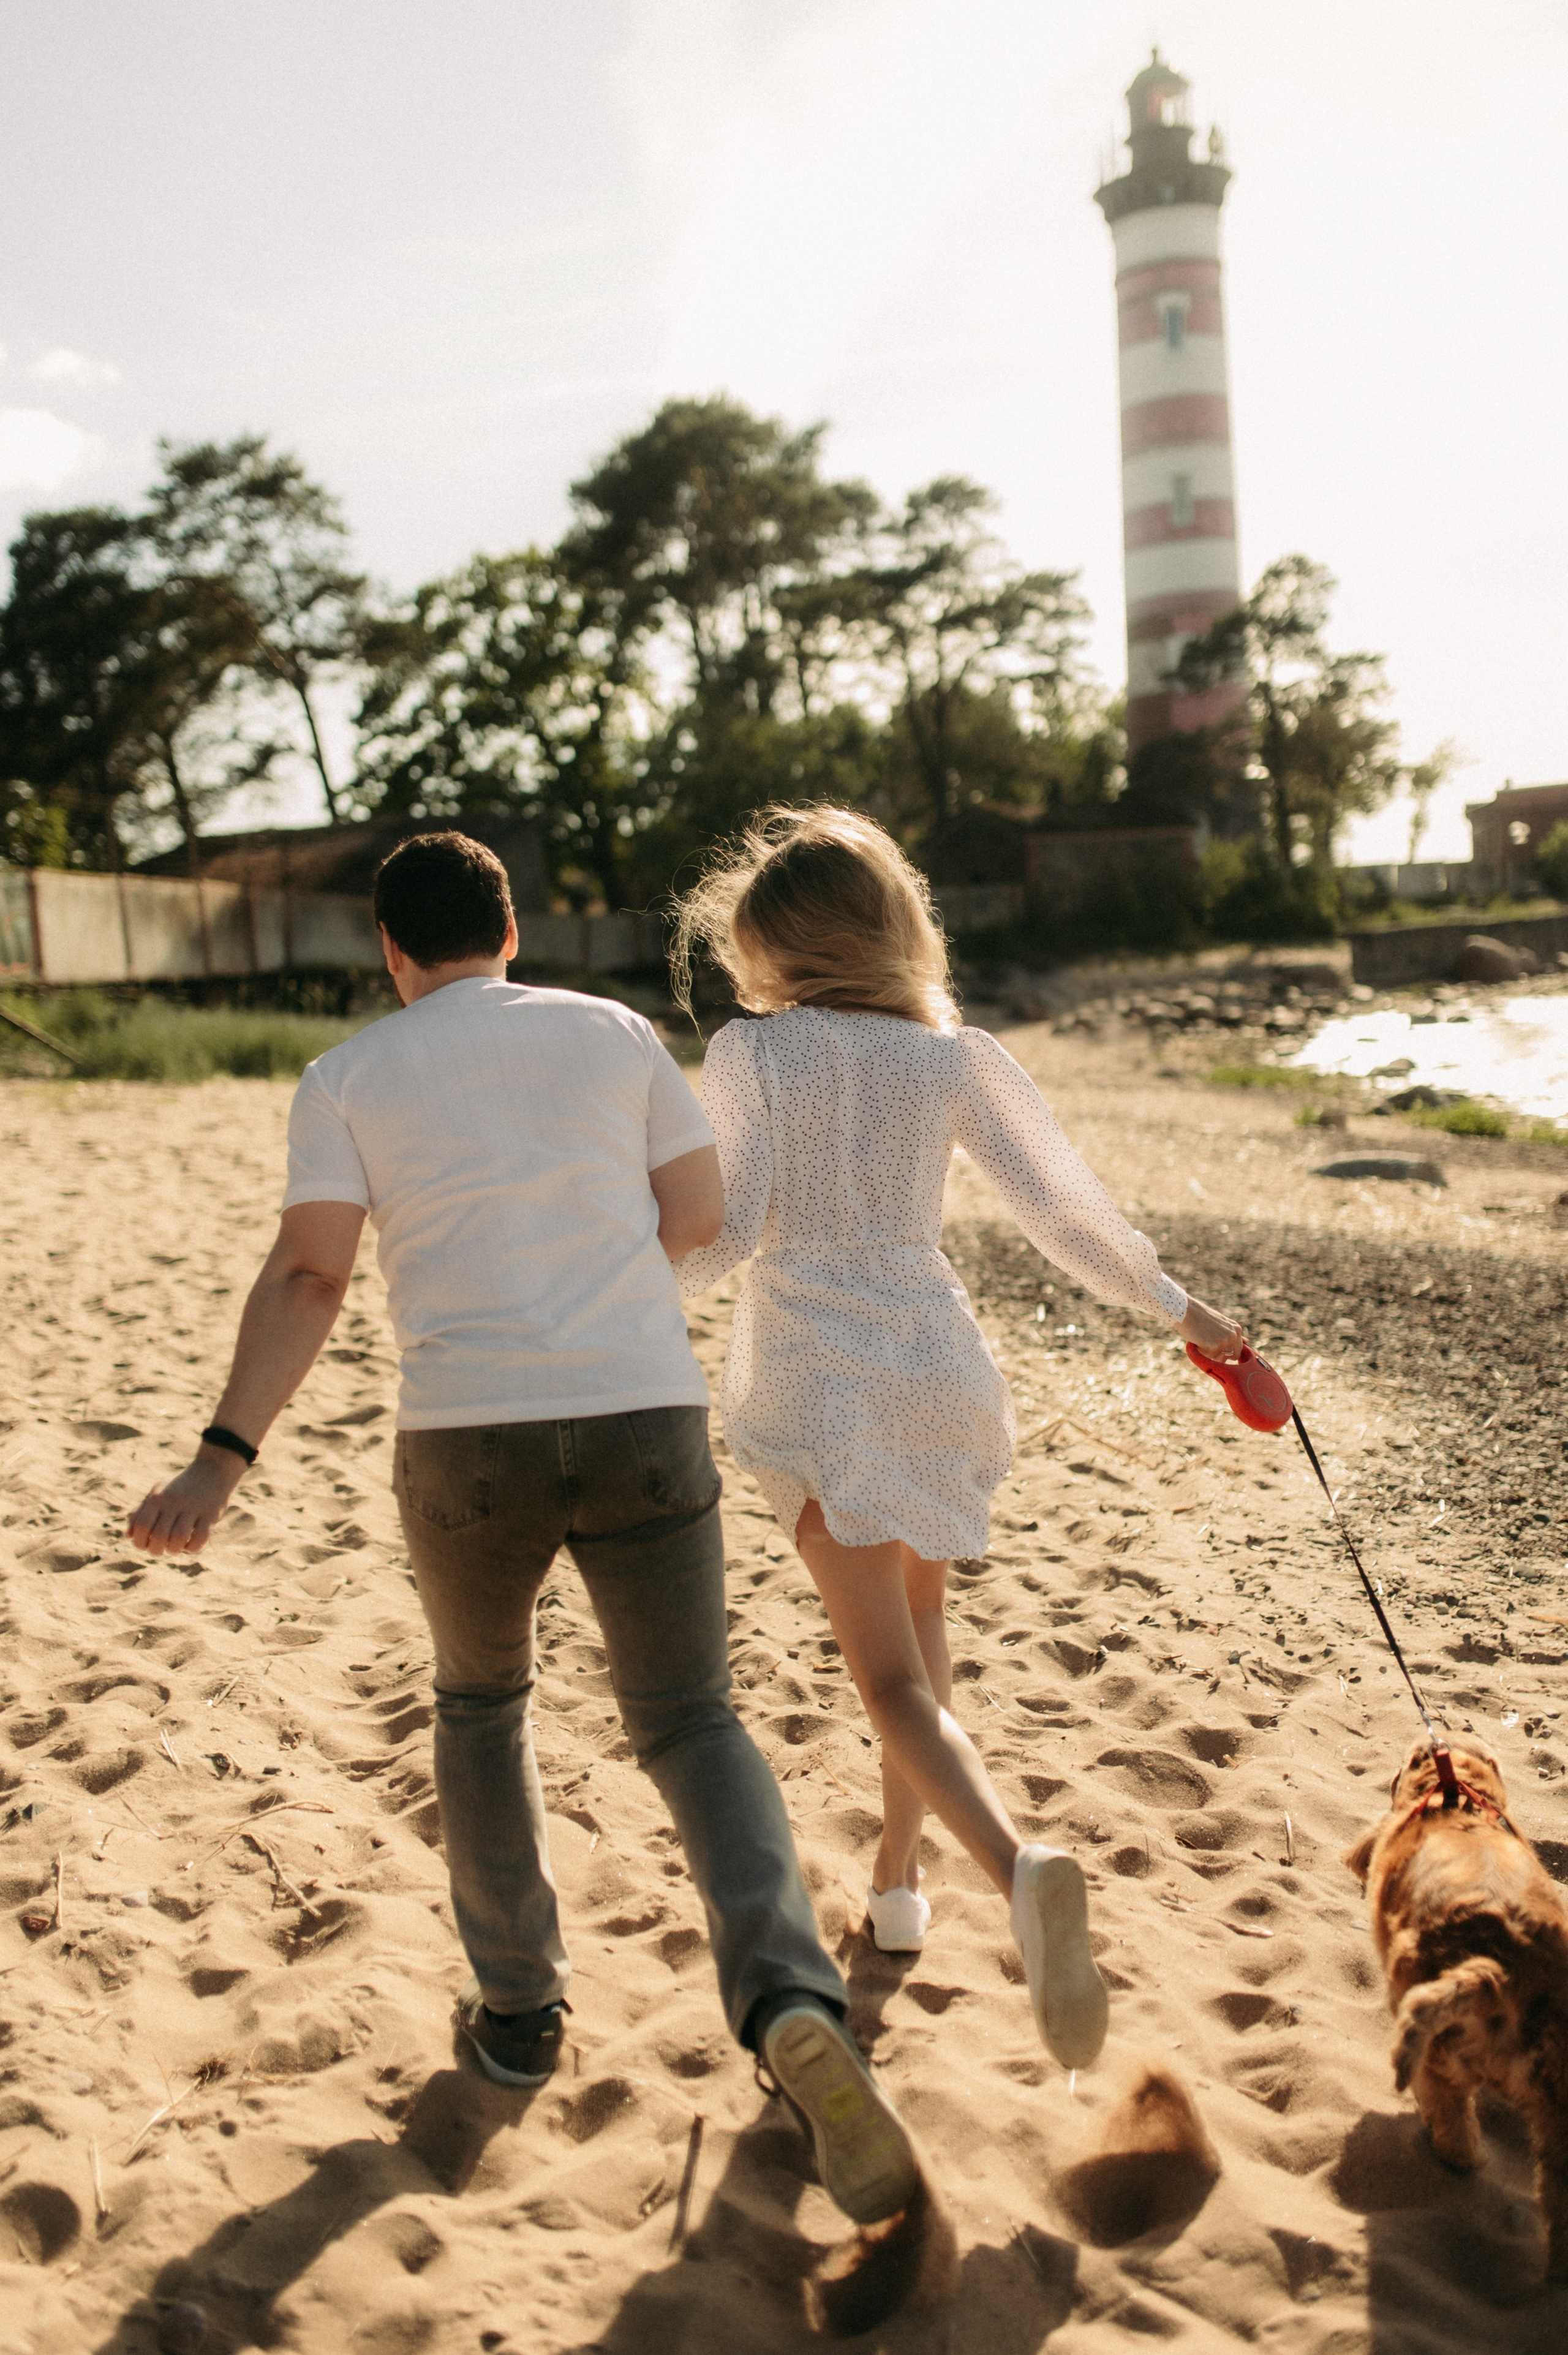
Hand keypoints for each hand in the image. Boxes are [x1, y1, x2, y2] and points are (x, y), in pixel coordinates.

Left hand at [127, 1446, 245, 1557]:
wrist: (212, 1470)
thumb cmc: (179, 1488)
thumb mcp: (157, 1493)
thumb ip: (141, 1512)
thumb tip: (128, 1535)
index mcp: (158, 1497)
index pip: (141, 1525)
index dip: (139, 1542)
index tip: (145, 1545)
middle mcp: (174, 1501)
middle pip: (158, 1536)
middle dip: (156, 1550)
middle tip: (160, 1550)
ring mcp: (193, 1508)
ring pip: (178, 1539)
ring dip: (174, 1550)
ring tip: (175, 1547)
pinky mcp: (211, 1514)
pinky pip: (200, 1538)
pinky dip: (192, 1547)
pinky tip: (190, 1544)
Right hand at [1180, 1294, 1245, 1362]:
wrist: (1185, 1311)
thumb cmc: (1200, 1316)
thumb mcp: (1221, 1323)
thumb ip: (1233, 1333)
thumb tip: (1247, 1341)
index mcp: (1236, 1329)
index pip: (1236, 1352)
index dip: (1224, 1351)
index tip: (1214, 1345)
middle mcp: (1233, 1335)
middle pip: (1228, 1357)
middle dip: (1218, 1354)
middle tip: (1206, 1340)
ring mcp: (1225, 1341)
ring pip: (1218, 1359)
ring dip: (1209, 1354)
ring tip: (1201, 1338)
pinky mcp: (1215, 1346)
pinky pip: (1208, 1359)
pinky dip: (1201, 1353)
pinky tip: (1197, 1340)